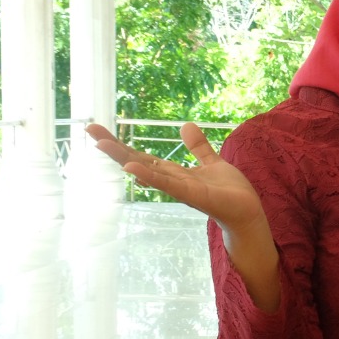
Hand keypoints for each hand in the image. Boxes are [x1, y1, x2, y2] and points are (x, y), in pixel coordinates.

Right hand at [89, 122, 280, 310]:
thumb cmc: (230, 192)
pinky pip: (169, 185)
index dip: (122, 144)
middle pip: (138, 162)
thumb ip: (199, 147)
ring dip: (125, 159)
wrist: (248, 213)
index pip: (143, 156)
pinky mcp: (194, 196)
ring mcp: (181, 189)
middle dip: (115, 147)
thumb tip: (185, 125)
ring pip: (148, 172)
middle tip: (90, 130)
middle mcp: (172, 181)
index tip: (98, 130)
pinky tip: (133, 169)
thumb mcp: (212, 163)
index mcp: (175, 173)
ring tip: (101, 145)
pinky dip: (152, 176)